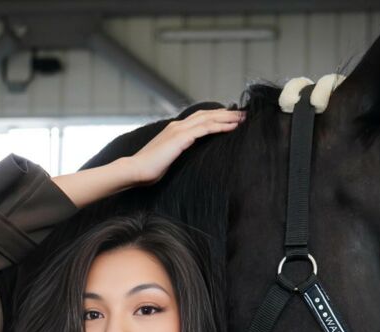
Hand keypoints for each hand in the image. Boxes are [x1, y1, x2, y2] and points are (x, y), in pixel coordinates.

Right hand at [129, 108, 245, 185]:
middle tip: (243, 113)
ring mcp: (179, 130)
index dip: (216, 116)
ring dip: (228, 117)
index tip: (231, 118)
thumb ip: (178, 153)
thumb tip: (187, 158)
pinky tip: (232, 126)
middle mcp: (178, 126)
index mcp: (175, 130)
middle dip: (226, 113)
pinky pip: (205, 129)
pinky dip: (220, 126)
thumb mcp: (168, 159)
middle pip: (207, 114)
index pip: (200, 118)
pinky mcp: (181, 138)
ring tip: (243, 118)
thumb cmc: (149, 169)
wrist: (136, 170)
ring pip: (209, 118)